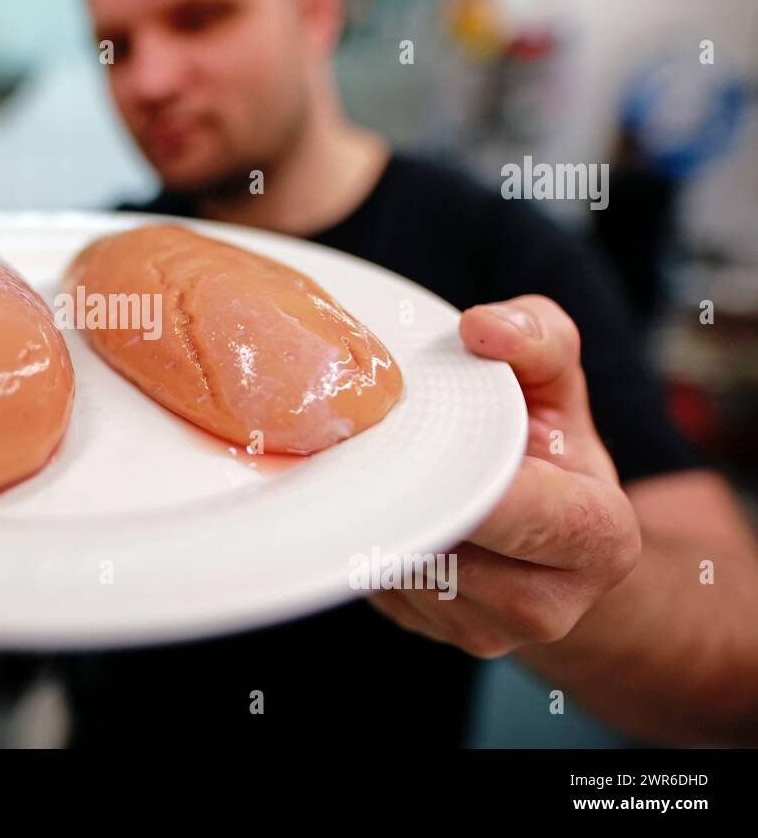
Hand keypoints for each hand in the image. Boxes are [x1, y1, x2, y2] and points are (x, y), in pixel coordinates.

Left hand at [367, 295, 641, 656]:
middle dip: (404, 487)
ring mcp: (483, 632)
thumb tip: (480, 327)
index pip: (514, 508)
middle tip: (362, 437)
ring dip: (375, 511)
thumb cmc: (549, 444)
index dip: (456, 469)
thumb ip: (537, 337)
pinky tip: (369, 500)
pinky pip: (377, 581)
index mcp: (598, 538)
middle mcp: (546, 605)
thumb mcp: (558, 380)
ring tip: (372, 464)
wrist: (546, 538)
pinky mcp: (429, 634)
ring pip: (401, 564)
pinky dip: (365, 534)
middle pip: (444, 542)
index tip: (410, 431)